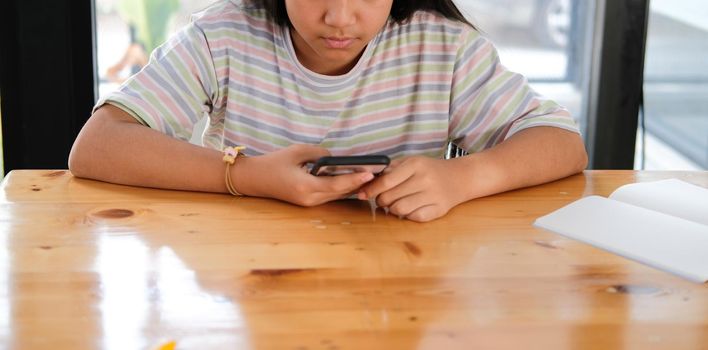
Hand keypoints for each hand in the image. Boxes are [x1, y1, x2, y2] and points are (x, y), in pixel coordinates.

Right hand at [236, 144, 374, 206]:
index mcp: (305, 186)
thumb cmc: (274, 163)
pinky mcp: (308, 203)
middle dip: (359, 183)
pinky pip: (330, 195)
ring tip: (370, 176)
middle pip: (341, 192)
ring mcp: (309, 203)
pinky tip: (354, 180)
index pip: (336, 184)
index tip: (371, 173)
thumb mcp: (297, 151)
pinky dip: (342, 188)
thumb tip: (337, 158)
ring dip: (353, 187)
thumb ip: (320, 153)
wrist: (255, 179)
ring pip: (337, 195)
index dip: (355, 179)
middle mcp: (309, 199)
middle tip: (378, 172)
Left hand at [357, 156, 467, 221]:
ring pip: (399, 210)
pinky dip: (407, 215)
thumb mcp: (411, 162)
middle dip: (381, 200)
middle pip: (389, 198)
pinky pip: (413, 218)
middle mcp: (425, 180)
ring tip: (396, 203)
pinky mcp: (438, 210)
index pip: (386, 181)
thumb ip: (390, 169)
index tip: (363, 194)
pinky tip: (410, 208)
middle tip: (383, 199)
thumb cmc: (430, 170)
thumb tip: (367, 181)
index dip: (371, 190)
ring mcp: (433, 196)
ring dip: (392, 209)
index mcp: (416, 165)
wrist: (460, 178)